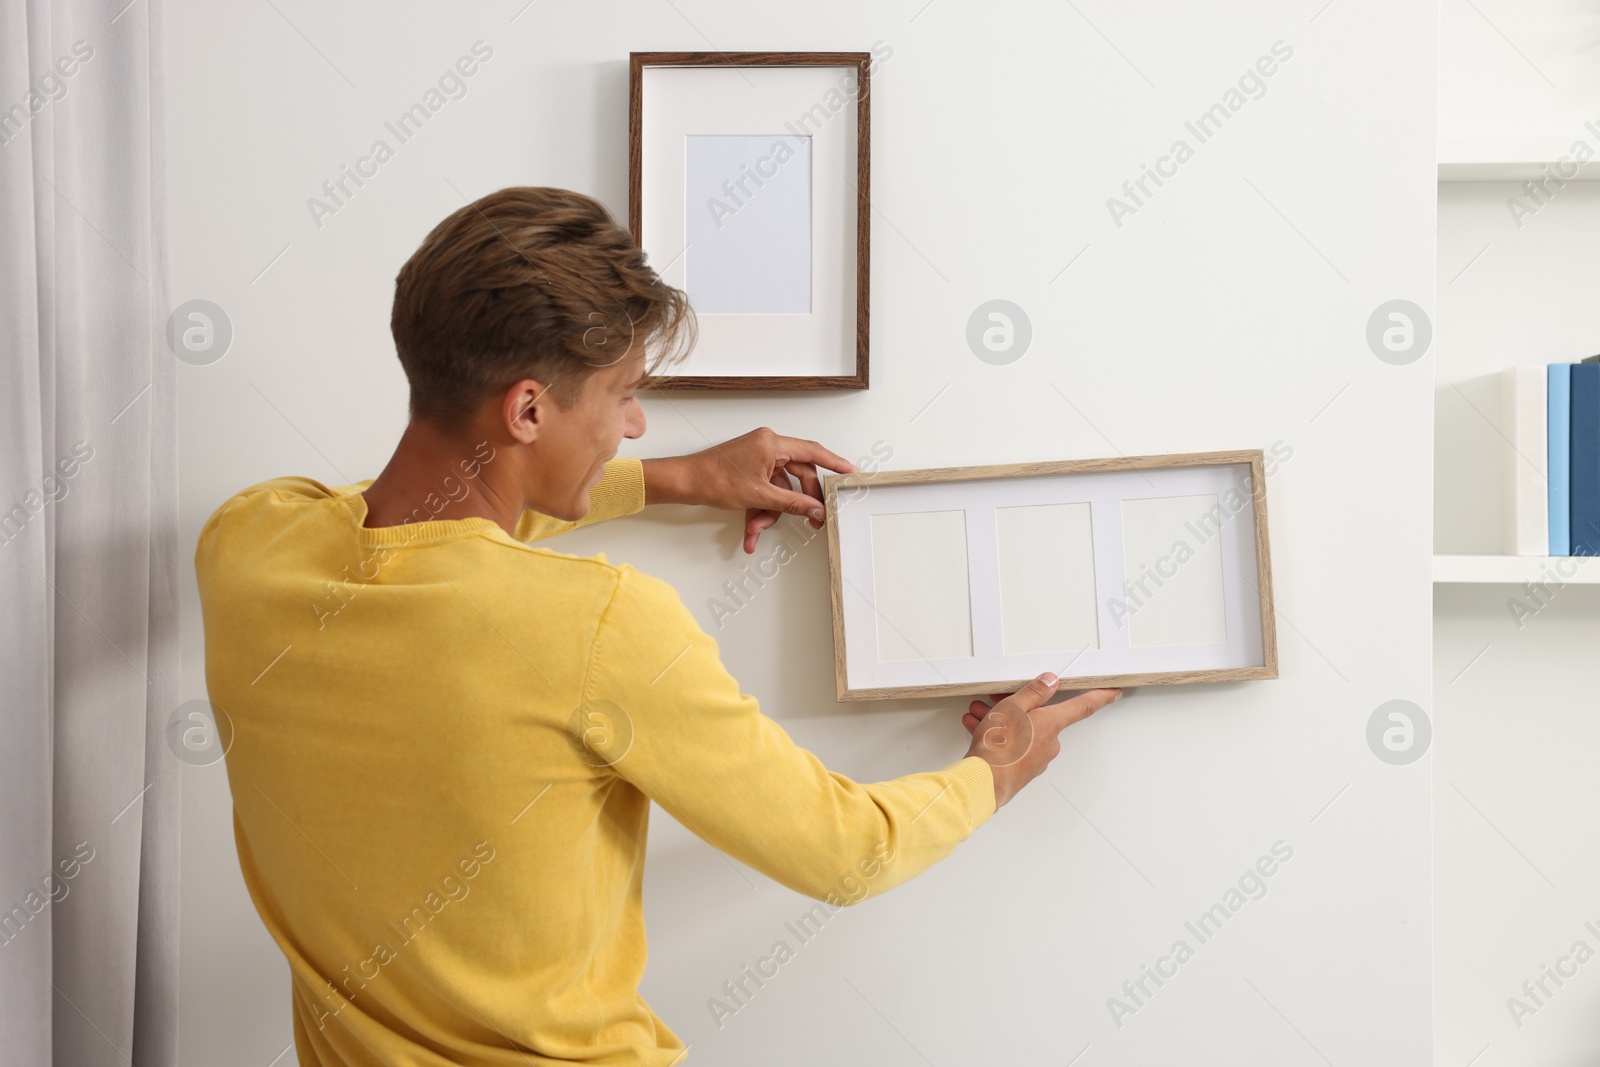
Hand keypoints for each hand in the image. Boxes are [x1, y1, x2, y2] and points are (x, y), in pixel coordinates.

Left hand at [647, 428, 858, 553]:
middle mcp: (768, 446)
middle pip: (798, 475)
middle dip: (799, 502)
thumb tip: (815, 509)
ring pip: (780, 488)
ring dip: (771, 512)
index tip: (851, 473)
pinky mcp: (750, 470)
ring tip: (757, 529)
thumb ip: (792, 503)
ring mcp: (758, 458)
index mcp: (772, 443)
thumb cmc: (713, 479)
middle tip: (813, 521)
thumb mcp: (759, 496)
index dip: (835, 464)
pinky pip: (766, 491)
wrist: (685, 482)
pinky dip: (760, 510)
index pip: (813, 452)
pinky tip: (751, 529)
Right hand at [962, 674, 1122, 809]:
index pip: (1083, 706)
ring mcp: (1037, 759)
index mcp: (1051, 724)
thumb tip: (1050, 681)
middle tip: (995, 700)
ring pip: (1022, 732)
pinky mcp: (1022, 771)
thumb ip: (1034, 692)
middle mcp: (1049, 743)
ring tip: (979, 716)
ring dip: (1001, 722)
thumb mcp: (1012, 708)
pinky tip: (979, 732)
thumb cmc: (997, 747)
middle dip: (1016, 707)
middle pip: (1040, 717)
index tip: (1113, 693)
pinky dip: (998, 738)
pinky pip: (1014, 747)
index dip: (1100, 697)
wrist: (983, 783)